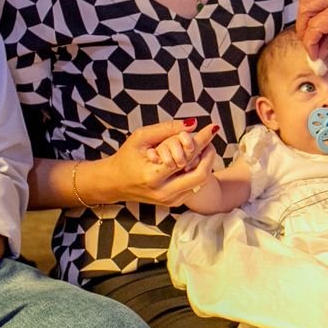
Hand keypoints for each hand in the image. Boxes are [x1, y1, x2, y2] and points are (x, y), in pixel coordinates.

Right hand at [103, 120, 219, 206]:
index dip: (202, 140)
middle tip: (209, 141)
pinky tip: (193, 161)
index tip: (213, 128)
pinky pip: (194, 187)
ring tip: (202, 149)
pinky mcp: (173, 203)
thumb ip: (166, 129)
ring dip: (205, 164)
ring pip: (200, 182)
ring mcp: (169, 200)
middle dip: (209, 156)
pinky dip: (197, 172)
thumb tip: (193, 124)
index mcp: (153, 176)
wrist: (115, 183)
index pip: (186, 157)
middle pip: (200, 175)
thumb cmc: (127, 157)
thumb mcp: (141, 137)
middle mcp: (164, 192)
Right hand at [298, 0, 327, 59]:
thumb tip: (316, 54)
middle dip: (303, 29)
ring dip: (305, 17)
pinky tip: (321, 24)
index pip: (316, 25)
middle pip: (306, 8)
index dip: (310, 44)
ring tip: (314, 35)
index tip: (314, 57)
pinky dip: (313, 9)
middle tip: (312, 46)